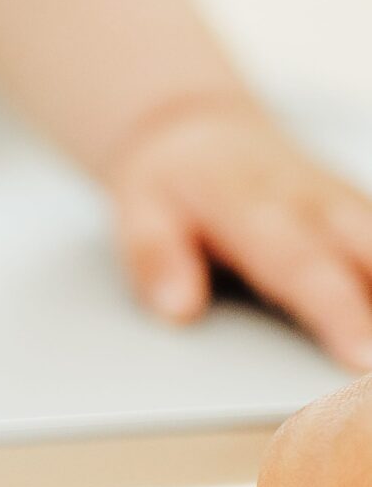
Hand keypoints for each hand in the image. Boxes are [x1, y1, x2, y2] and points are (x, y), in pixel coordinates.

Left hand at [110, 95, 371, 369]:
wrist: (199, 130)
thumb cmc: (172, 181)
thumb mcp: (138, 208)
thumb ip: (155, 255)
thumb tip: (177, 308)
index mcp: (255, 207)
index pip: (301, 265)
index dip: (336, 310)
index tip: (362, 356)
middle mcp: (313, 204)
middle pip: (369, 256)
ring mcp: (346, 207)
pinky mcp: (363, 213)